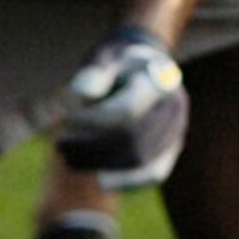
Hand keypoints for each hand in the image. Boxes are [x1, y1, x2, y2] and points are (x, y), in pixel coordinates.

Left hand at [55, 25, 188, 188]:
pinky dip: (126, 182)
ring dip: (102, 165)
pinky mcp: (172, 149)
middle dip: (92, 147)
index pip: (127, 110)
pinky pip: (153, 174)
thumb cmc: (118, 62)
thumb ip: (94, 71)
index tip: (67, 119)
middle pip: (132, 139)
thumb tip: (83, 93)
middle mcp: (174, 106)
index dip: (93, 120)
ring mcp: (177, 129)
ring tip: (70, 160)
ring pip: (140, 160)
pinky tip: (101, 180)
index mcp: (158, 79)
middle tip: (60, 146)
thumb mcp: (104, 56)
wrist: (145, 68)